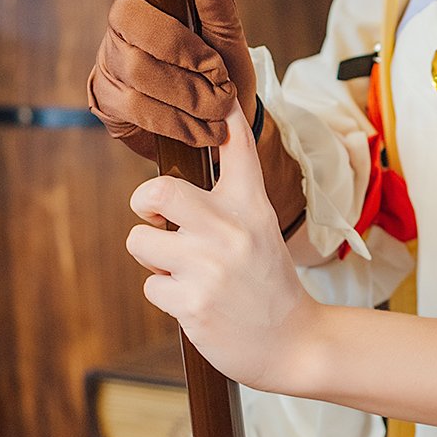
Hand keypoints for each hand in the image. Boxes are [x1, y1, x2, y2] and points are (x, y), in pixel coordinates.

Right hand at [74, 0, 256, 156]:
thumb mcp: (228, 24)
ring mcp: (110, 53)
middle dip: (184, 54)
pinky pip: (132, 104)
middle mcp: (125, 13)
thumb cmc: (228, 71)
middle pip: (131, 18)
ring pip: (135, 66)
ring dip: (189, 94)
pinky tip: (196, 126)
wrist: (227, 134)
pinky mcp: (104, 96)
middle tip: (219, 78)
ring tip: (216, 107)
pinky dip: (176, 119)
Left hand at [126, 101, 321, 393]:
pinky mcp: (192, 303)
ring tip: (189, 273)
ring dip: (156, 260)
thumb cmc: (269, 284)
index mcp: (251, 206)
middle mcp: (231, 229)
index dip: (224, 115)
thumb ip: (231, 198)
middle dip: (145, 204)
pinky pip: (151, 286)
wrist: (294, 343)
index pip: (237, 149)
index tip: (218, 93)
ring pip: (142, 243)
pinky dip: (168, 297)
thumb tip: (188, 172)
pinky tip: (198, 303)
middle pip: (159, 191)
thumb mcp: (262, 230)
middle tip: (156, 217)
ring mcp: (210, 266)